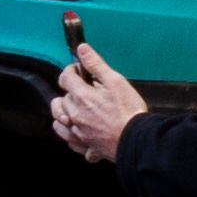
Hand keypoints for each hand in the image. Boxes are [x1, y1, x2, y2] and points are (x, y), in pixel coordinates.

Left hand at [47, 48, 141, 162]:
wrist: (137, 139)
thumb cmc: (129, 111)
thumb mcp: (115, 81)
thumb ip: (95, 64)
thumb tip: (81, 50)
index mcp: (81, 96)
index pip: (65, 77)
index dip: (72, 71)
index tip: (79, 71)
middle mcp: (75, 114)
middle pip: (62, 99)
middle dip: (71, 92)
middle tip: (87, 91)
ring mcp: (78, 132)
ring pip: (59, 121)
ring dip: (64, 113)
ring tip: (77, 109)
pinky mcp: (84, 146)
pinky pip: (69, 140)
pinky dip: (71, 134)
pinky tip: (80, 129)